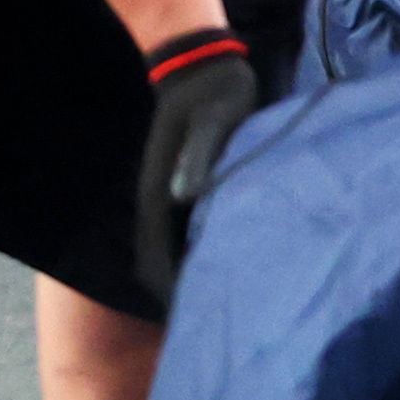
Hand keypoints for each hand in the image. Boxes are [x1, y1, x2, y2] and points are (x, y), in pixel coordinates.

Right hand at [130, 29, 262, 317]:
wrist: (204, 67)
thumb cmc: (214, 94)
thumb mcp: (213, 121)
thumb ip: (200, 156)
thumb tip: (185, 197)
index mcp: (159, 198)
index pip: (158, 268)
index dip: (177, 301)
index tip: (205, 331)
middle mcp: (160, 207)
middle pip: (165, 271)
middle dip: (189, 301)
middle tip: (228, 332)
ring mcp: (173, 201)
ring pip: (179, 257)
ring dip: (198, 282)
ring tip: (237, 312)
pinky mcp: (190, 193)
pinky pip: (193, 238)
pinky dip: (209, 259)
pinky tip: (241, 272)